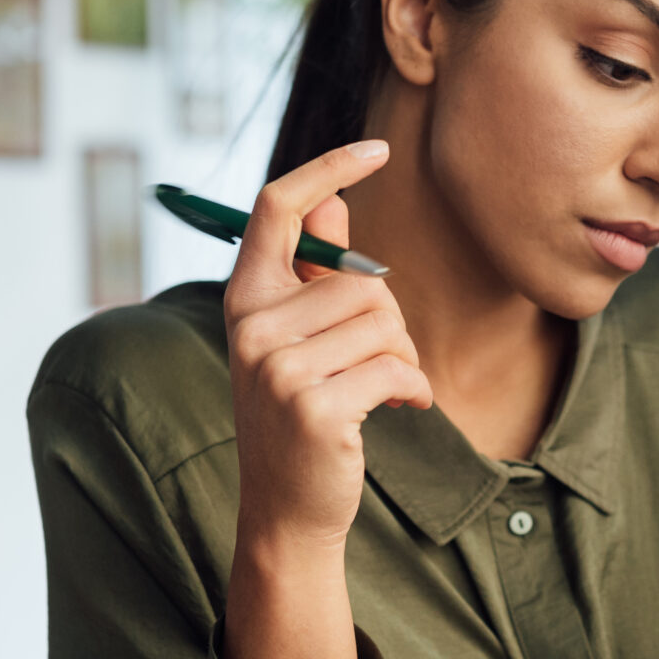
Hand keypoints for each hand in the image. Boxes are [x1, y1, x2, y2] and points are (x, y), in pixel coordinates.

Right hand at [219, 140, 431, 658]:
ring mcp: (277, 368)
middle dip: (391, 323)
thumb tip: (335, 198)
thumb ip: (313, 272)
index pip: (278, 208)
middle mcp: (250, 326)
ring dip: (404, 359)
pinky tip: (401, 409)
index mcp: (245, 299)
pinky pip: (394, 368)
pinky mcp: (313, 406)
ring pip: (384, 323)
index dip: (329, 169)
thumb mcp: (299, 339)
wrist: (289, 509)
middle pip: (360, 280)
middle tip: (380, 364)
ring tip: (385, 390)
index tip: (377, 148)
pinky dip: (413, 388)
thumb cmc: (302, 415)